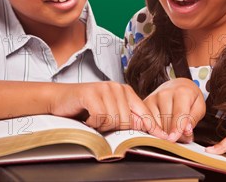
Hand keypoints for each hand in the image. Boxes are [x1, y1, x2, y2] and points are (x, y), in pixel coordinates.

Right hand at [49, 81, 167, 137]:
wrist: (60, 99)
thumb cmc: (85, 108)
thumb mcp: (109, 113)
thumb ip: (127, 118)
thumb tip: (148, 128)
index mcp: (126, 92)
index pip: (144, 112)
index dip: (153, 127)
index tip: (166, 139)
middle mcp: (117, 87)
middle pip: (127, 121)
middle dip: (113, 128)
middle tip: (100, 122)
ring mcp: (105, 88)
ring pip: (114, 120)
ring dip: (101, 126)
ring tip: (93, 118)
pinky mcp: (91, 92)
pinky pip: (100, 117)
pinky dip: (92, 123)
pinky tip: (86, 117)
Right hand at [144, 78, 205, 142]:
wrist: (177, 86)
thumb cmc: (189, 97)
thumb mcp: (199, 106)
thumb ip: (194, 119)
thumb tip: (186, 130)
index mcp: (181, 92)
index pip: (179, 113)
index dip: (177, 128)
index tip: (173, 139)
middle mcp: (165, 93)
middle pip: (167, 122)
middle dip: (173, 134)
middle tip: (181, 134)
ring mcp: (153, 98)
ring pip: (156, 124)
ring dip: (164, 133)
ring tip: (172, 129)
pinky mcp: (145, 104)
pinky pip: (147, 123)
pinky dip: (155, 130)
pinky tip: (162, 127)